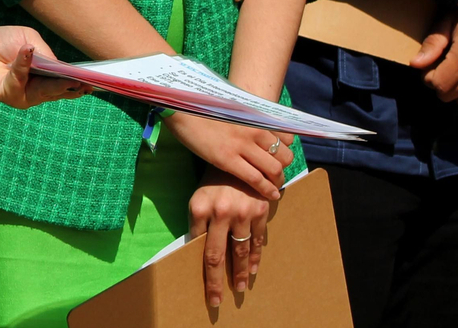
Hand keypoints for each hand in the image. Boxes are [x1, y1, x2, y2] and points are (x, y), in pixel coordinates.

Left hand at [0, 26, 90, 106]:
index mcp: (47, 74)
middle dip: (75, 86)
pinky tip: (27, 52)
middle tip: (89, 83)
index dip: (83, 80)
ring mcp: (26, 94)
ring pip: (46, 91)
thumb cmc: (1, 42)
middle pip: (62, 90)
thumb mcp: (28, 39)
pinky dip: (24, 65)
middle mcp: (39, 88)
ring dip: (56, 83)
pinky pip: (20, 81)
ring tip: (68, 76)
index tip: (99, 79)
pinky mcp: (9, 94)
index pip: (69, 80)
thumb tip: (59, 67)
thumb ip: (44, 53)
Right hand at [165, 112, 293, 200]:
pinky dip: (266, 189)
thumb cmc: (202, 104)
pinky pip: (255, 179)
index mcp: (256, 118)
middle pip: (284, 156)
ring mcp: (241, 146)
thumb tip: (253, 130)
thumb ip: (247, 120)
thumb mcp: (233, 107)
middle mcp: (254, 131)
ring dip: (277, 181)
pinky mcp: (227, 159)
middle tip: (276, 175)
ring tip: (273, 187)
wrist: (180, 105)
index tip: (278, 157)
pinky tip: (270, 195)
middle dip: (283, 168)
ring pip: (274, 169)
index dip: (285, 151)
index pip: (287, 138)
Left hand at [189, 167, 275, 308]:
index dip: (198, 263)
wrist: (240, 157)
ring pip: (240, 251)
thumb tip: (197, 247)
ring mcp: (242, 213)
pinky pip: (257, 240)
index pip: (197, 244)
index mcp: (199, 208)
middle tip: (216, 300)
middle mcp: (219, 212)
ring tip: (240, 288)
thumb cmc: (213, 180)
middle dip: (216, 280)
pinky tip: (253, 269)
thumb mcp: (199, 197)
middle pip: (216, 255)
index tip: (201, 283)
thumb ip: (199, 221)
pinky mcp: (260, 212)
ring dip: (241, 273)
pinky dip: (256, 257)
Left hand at [412, 11, 457, 104]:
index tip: (427, 65)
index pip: (441, 84)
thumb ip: (433, 43)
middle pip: (452, 95)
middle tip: (440, 66)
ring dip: (456, 91)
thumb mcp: (448, 21)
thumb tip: (415, 64)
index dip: (428, 78)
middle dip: (440, 84)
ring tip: (454, 72)